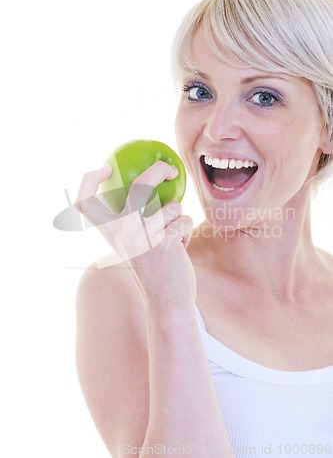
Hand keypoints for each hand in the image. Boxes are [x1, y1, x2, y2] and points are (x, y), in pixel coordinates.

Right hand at [75, 162, 196, 307]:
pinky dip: (186, 232)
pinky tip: (179, 249)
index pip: (85, 202)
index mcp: (109, 232)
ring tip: (173, 237)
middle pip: (140, 185)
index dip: (89, 180)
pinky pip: (184, 220)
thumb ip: (131, 220)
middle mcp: (122, 232)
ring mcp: (143, 236)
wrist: (166, 302)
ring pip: (173, 206)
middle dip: (158, 170)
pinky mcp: (164, 241)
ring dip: (179, 219)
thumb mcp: (133, 244)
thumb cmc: (153, 269)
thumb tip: (145, 185)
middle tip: (170, 170)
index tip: (105, 169)